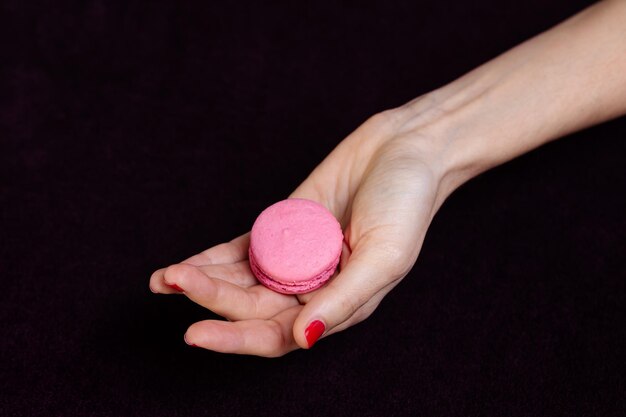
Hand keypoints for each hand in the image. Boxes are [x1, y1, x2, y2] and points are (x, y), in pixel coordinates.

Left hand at [149, 98, 456, 355]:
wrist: (407, 148)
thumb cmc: (408, 203)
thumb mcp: (384, 256)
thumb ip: (343, 300)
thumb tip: (303, 339)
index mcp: (339, 305)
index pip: (279, 335)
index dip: (236, 339)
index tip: (195, 333)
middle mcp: (314, 286)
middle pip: (252, 306)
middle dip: (212, 297)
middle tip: (173, 282)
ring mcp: (296, 255)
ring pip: (243, 279)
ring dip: (205, 280)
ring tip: (164, 278)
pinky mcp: (286, 224)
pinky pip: (245, 247)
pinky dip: (216, 256)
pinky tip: (187, 262)